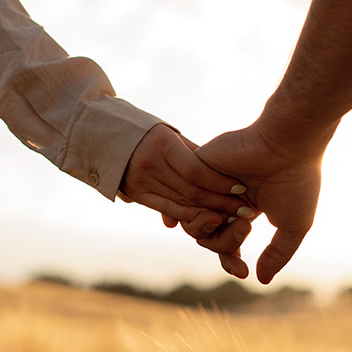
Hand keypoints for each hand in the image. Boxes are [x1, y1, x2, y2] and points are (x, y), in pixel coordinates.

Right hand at [118, 124, 256, 240]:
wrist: (105, 135)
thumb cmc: (148, 132)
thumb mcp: (171, 134)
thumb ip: (194, 154)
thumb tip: (222, 173)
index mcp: (161, 143)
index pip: (196, 170)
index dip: (220, 182)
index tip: (241, 188)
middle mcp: (149, 163)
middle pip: (191, 190)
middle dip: (221, 202)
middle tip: (245, 209)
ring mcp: (140, 180)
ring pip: (182, 202)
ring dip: (209, 212)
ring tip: (232, 216)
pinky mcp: (135, 194)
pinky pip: (168, 208)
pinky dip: (189, 215)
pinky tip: (208, 218)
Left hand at [194, 122, 323, 282]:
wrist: (289, 144)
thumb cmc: (297, 181)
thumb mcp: (293, 226)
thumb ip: (277, 254)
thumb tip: (260, 280)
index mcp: (245, 208)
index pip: (225, 243)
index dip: (230, 261)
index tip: (243, 272)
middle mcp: (224, 196)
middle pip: (206, 237)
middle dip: (225, 243)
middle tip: (246, 226)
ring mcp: (210, 182)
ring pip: (192, 222)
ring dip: (215, 227)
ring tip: (240, 216)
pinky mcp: (197, 165)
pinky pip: (186, 198)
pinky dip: (205, 203)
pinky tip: (227, 199)